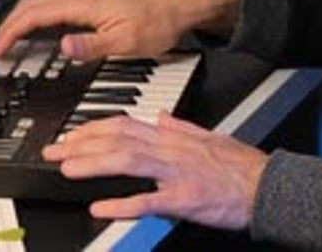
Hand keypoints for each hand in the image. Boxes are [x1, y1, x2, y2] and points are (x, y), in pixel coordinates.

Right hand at [0, 0, 239, 60]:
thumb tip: (62, 48)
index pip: (35, 13)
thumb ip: (91, 45)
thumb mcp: (127, 41)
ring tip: (19, 33)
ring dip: (26, 10)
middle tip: (2, 45)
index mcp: (84, 2)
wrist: (183, 1)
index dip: (11, 32)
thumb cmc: (160, 18)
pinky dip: (44, 8)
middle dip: (12, 21)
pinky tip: (51, 23)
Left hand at [43, 111, 268, 228]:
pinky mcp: (186, 199)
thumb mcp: (207, 136)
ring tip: (68, 168)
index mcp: (173, 135)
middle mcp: (171, 148)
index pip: (125, 123)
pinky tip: (100, 207)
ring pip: (129, 161)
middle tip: (54, 151)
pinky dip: (122, 203)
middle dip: (83, 143)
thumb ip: (180, 126)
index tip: (70, 134)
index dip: (93, 127)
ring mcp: (177, 172)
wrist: (266, 185)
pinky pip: (149, 201)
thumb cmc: (238, 165)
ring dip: (95, 163)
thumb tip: (161, 115)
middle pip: (119, 138)